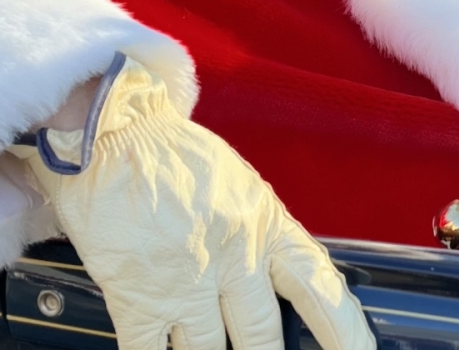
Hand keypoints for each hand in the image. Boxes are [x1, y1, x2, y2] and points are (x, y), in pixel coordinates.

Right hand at [15, 57, 373, 349]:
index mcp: (265, 224)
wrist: (114, 128)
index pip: (319, 287)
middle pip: (263, 337)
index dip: (344, 331)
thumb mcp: (239, 186)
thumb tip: (276, 281)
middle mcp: (233, 256)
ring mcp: (185, 280)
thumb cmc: (174, 154)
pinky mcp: (137, 295)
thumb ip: (261, 234)